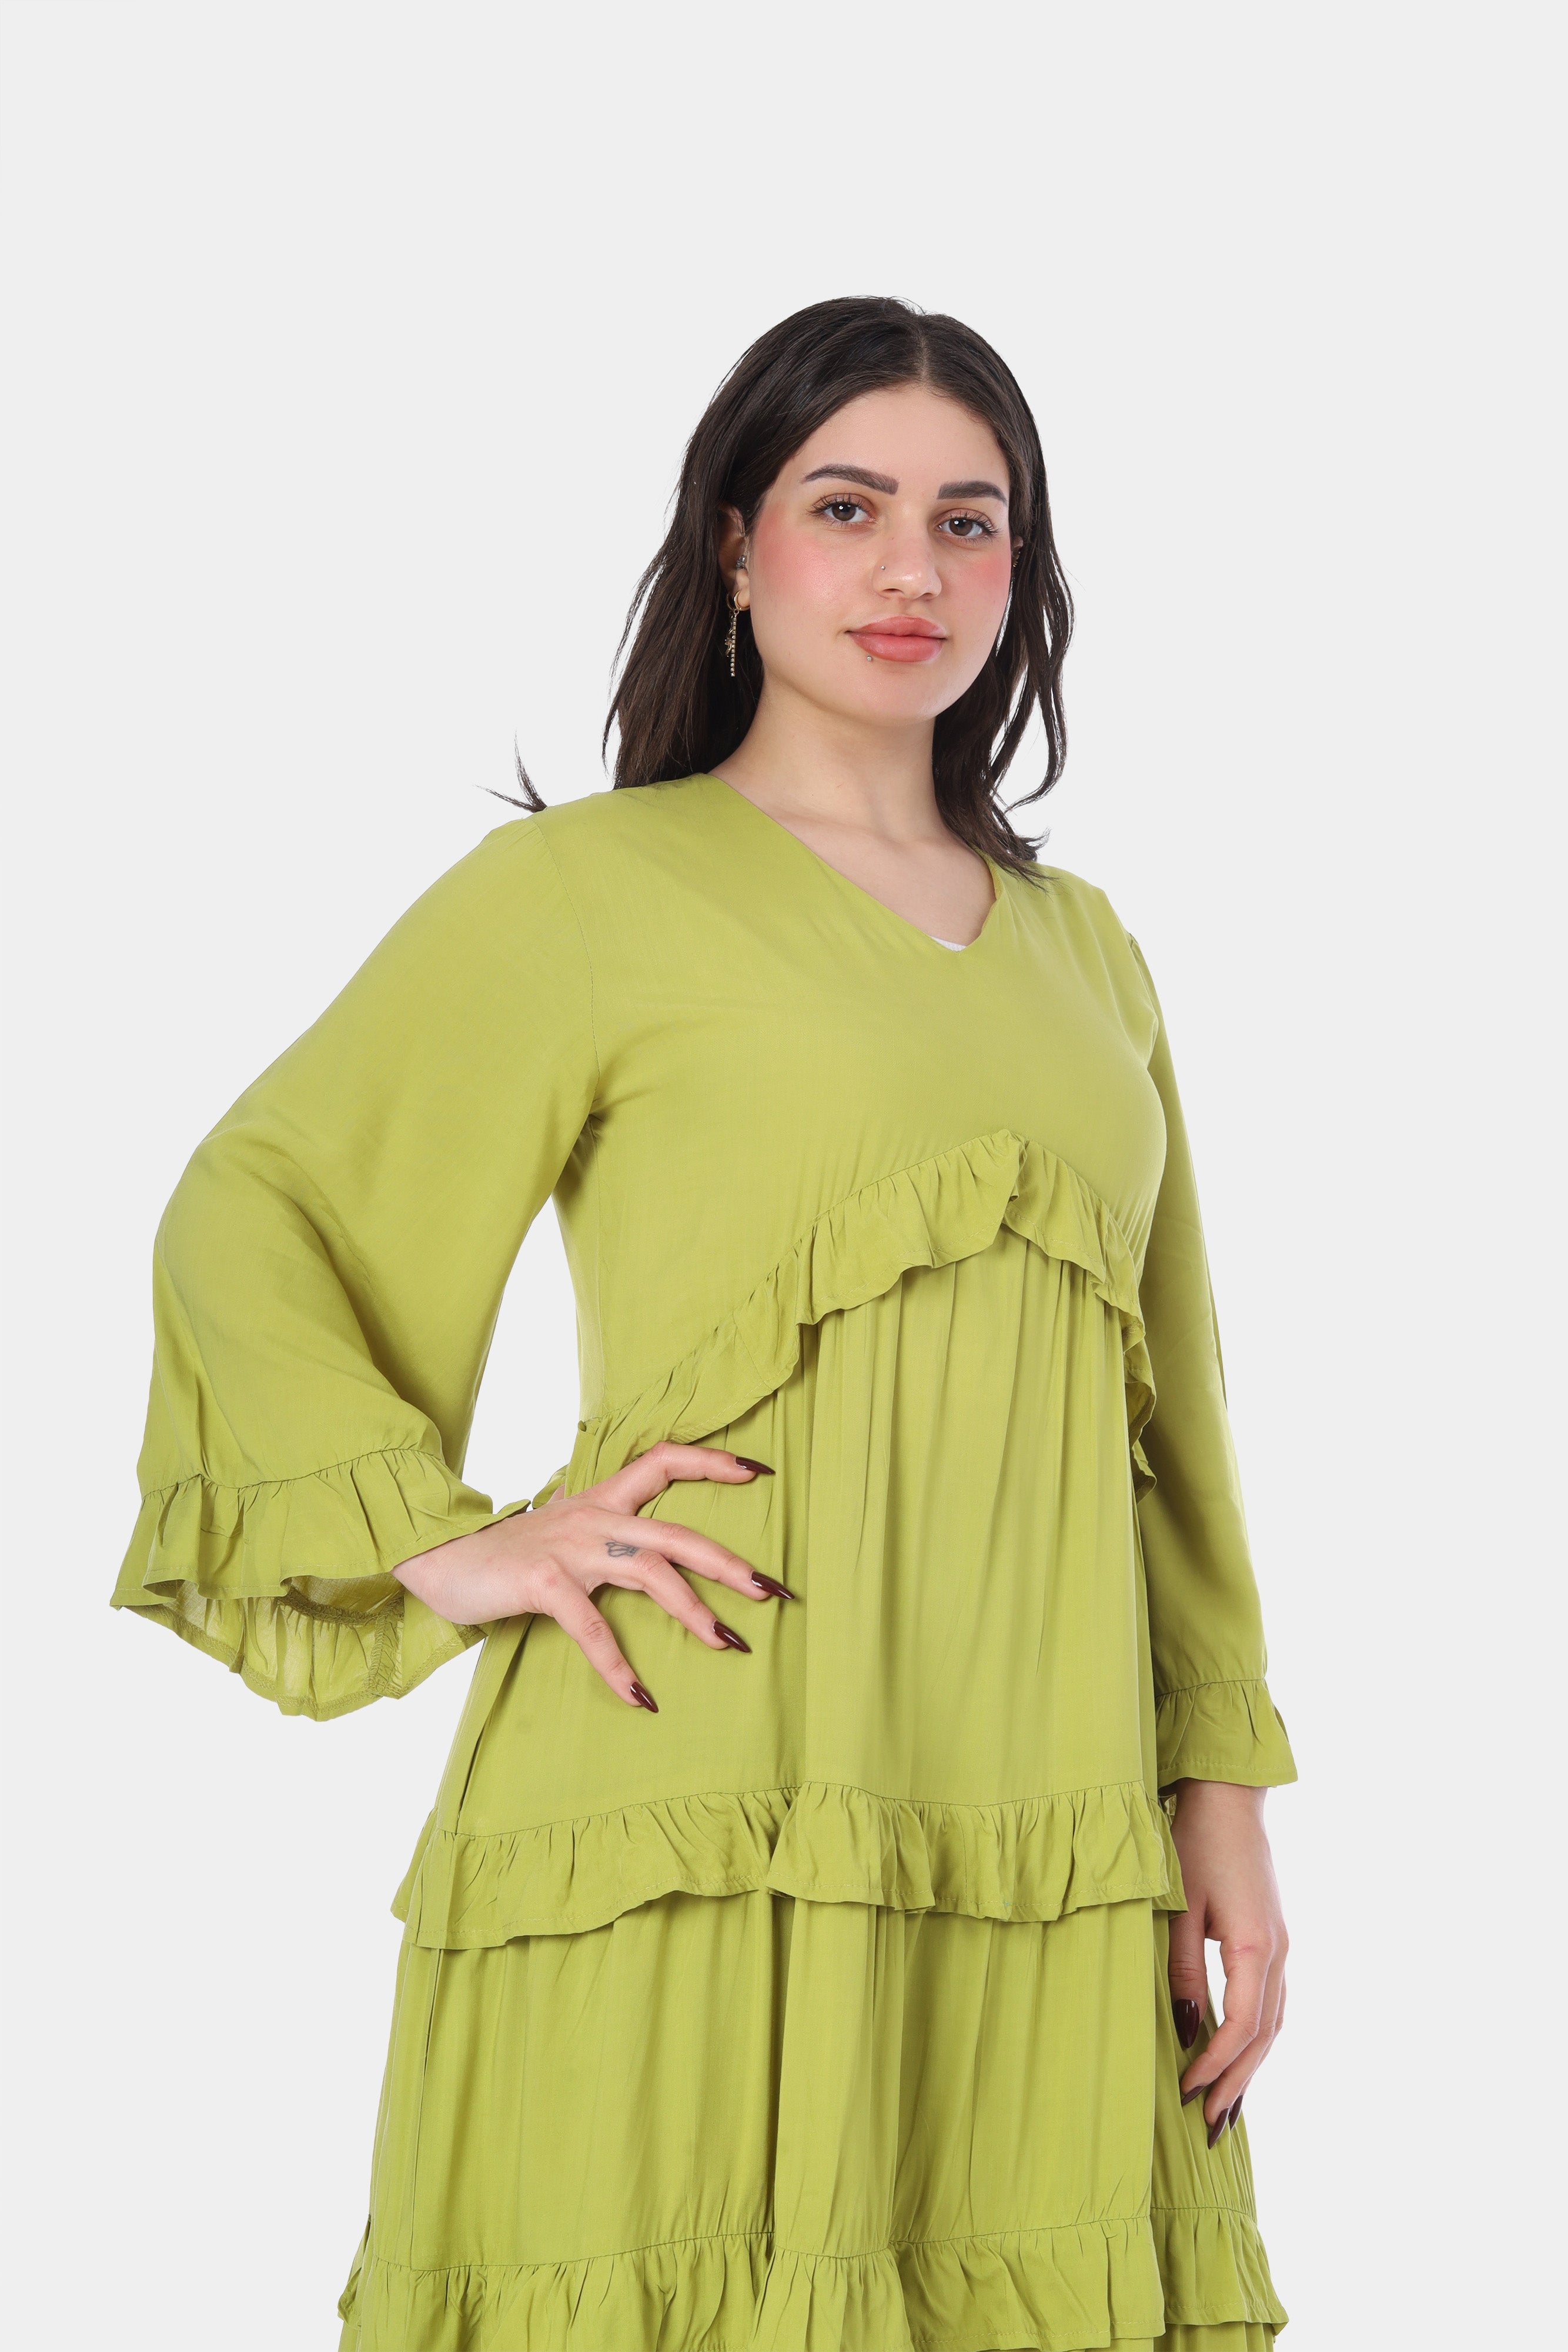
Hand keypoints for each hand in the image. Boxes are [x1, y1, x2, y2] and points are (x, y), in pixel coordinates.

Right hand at [392, 1442, 787, 1710]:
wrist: (437, 1555)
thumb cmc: (504, 1553)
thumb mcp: (562, 1531)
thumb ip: (604, 1534)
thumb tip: (650, 1555)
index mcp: (601, 1501)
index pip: (665, 1461)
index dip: (713, 1462)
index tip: (760, 1471)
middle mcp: (593, 1517)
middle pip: (678, 1533)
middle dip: (730, 1563)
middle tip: (773, 1592)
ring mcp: (570, 1547)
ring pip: (651, 1572)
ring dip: (695, 1611)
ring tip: (730, 1644)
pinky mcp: (544, 1580)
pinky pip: (592, 1626)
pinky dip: (618, 1665)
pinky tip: (641, 1696)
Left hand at [1166, 1779, 1287, 2141]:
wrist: (1229, 1801)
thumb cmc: (1196, 1844)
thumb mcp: (1181, 1907)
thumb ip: (1183, 1970)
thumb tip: (1186, 2029)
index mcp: (1254, 1947)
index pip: (1240, 2025)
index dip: (1215, 2064)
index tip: (1186, 2092)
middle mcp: (1277, 1954)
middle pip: (1264, 2037)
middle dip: (1237, 2082)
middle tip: (1210, 2125)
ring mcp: (1280, 1948)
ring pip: (1273, 2025)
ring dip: (1251, 2067)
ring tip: (1226, 2108)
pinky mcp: (1273, 1940)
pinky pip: (1272, 2004)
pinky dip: (1257, 2039)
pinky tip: (1241, 2056)